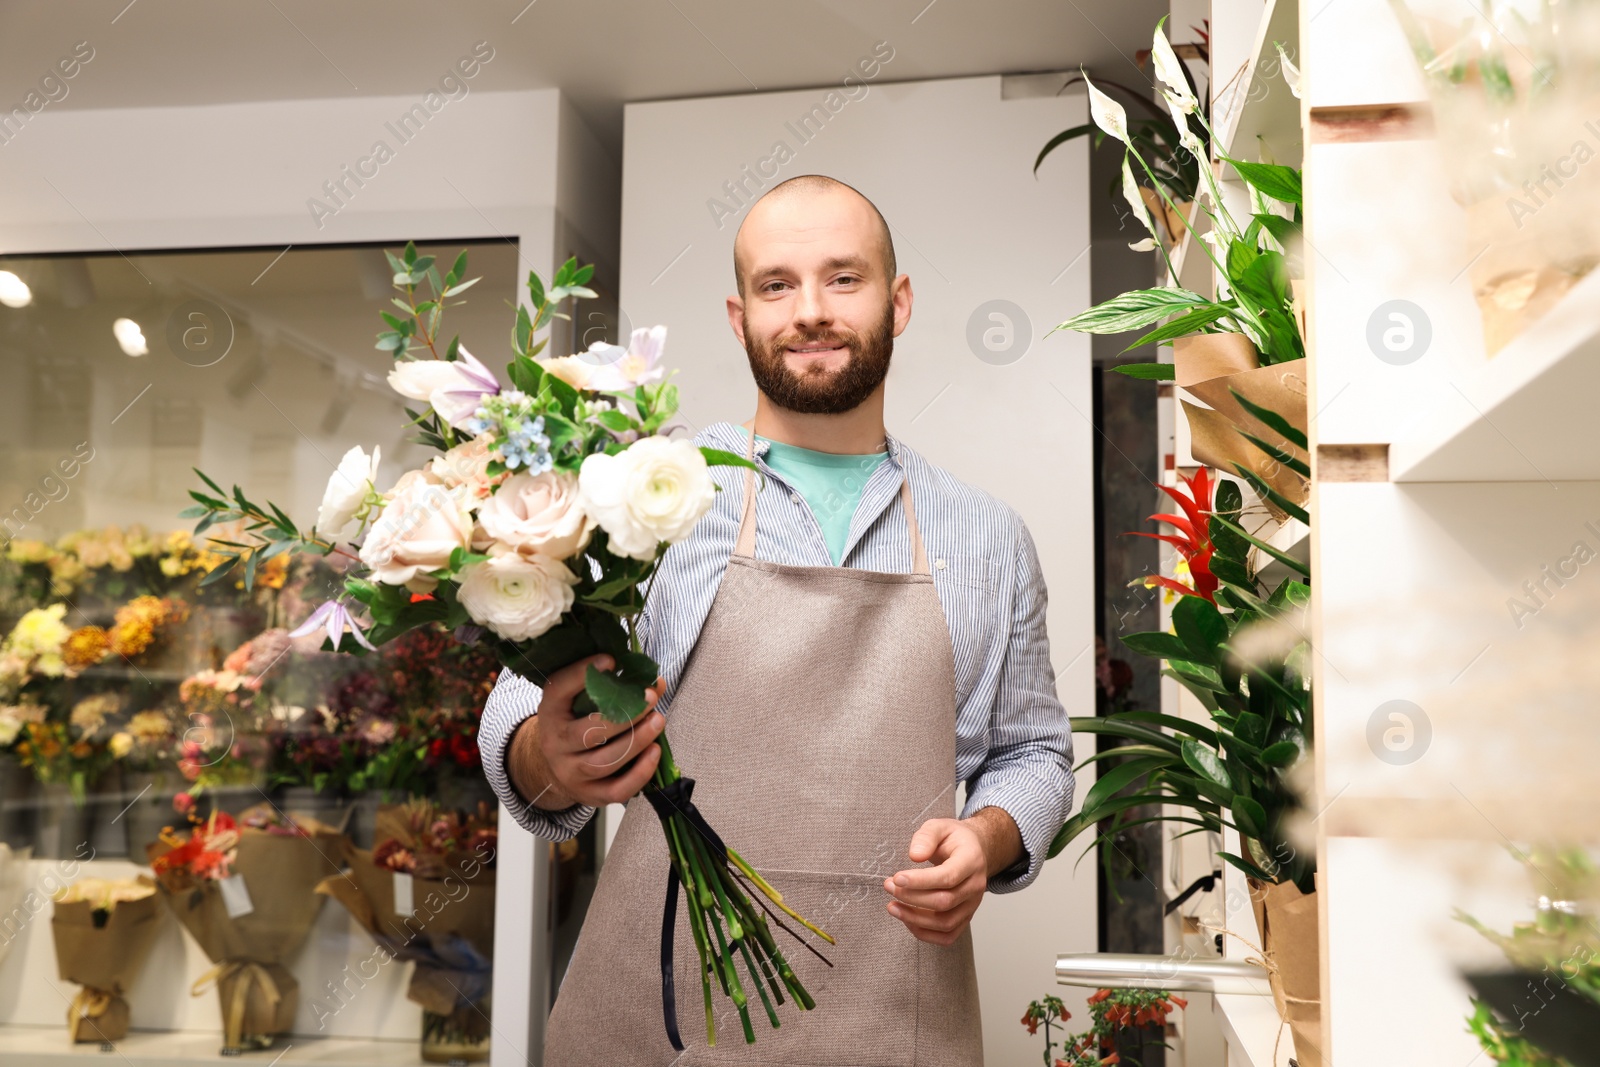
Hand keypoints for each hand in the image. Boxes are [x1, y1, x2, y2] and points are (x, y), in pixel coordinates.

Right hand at [508, 654, 664, 811]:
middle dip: (625, 715)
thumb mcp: (581, 699)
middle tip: (650, 698)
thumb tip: (655, 681)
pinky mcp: (590, 795)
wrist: (558, 766)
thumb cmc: (577, 721)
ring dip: (637, 741)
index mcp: (550, 711)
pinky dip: (640, 773)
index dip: (582, 673)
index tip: (612, 660)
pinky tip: (655, 751)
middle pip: (589, 733)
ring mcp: (570, 773)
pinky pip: (617, 790)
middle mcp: (555, 744)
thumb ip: (611, 685)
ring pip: (605, 762)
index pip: (558, 689)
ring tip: (658, 721)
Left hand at [882, 818, 989, 945]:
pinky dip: (925, 933)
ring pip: (945, 923)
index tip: (896, 878)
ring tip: (892, 906)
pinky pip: (948, 935)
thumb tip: (914, 856)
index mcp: (971, 860)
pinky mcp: (965, 917)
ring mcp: (972, 905)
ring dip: (914, 918)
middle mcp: (975, 886)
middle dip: (911, 897)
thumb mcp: (940, 826)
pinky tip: (907, 919)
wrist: (973, 850)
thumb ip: (926, 837)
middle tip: (889, 886)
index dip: (920, 881)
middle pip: (944, 902)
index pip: (948, 877)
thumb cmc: (953, 839)